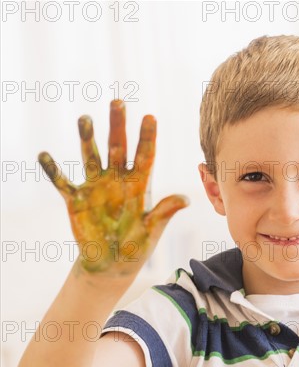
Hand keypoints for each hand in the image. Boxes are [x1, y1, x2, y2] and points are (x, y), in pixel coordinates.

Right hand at [39, 100, 187, 276]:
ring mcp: (96, 187)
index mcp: (139, 185)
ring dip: (87, 138)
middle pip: (117, 147)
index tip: (150, 117)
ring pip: (91, 157)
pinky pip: (62, 182)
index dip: (147, 137)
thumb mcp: (152, 230)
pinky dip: (53, 170)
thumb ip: (164, 213)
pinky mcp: (76, 200)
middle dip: (118, 126)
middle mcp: (117, 180)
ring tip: (85, 118)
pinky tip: (44, 155)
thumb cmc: (137, 246)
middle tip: (118, 102)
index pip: (145, 156)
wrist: (112, 264)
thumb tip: (186, 199)